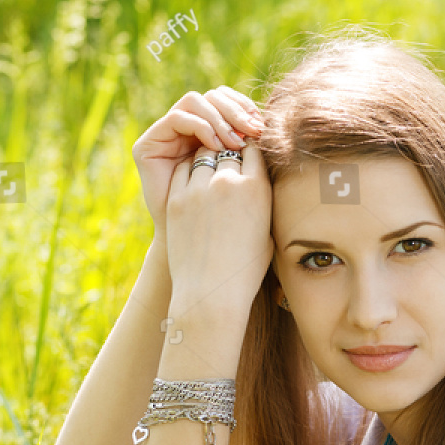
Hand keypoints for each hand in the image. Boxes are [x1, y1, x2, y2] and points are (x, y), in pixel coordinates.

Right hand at [132, 87, 264, 239]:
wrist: (197, 256)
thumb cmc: (229, 227)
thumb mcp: (248, 186)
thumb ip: (257, 158)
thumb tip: (278, 128)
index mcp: (211, 136)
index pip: (229, 103)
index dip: (246, 109)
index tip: (264, 128)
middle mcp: (187, 132)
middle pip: (214, 96)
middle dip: (236, 111)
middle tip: (253, 130)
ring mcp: (167, 137)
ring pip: (196, 101)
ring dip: (219, 118)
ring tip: (233, 142)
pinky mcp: (148, 146)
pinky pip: (178, 118)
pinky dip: (200, 126)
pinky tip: (216, 146)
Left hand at [165, 140, 273, 325]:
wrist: (211, 294)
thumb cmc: (245, 270)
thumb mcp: (268, 234)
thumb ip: (263, 202)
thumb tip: (262, 184)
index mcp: (256, 189)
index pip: (254, 150)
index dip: (251, 151)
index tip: (248, 157)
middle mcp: (227, 182)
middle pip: (228, 149)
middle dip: (230, 153)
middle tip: (228, 162)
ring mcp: (199, 189)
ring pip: (203, 155)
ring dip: (208, 159)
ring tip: (210, 173)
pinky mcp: (176, 200)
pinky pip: (182, 171)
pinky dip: (189, 172)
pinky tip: (194, 185)